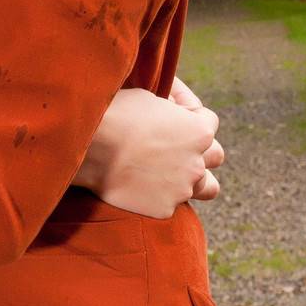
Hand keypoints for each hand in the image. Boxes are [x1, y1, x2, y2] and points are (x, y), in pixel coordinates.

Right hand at [76, 84, 223, 218]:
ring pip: (207, 188)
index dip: (190, 115)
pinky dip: (160, 195)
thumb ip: (169, 107)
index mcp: (199, 131)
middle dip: (200, 149)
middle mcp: (198, 162)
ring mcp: (183, 189)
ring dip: (195, 179)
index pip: (210, 121)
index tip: (173, 113)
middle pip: (215, 156)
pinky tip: (141, 184)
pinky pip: (171, 203)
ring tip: (175, 174)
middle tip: (177, 145)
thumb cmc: (117, 114)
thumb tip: (172, 106)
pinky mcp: (164, 209)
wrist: (89, 147)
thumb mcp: (148, 97)